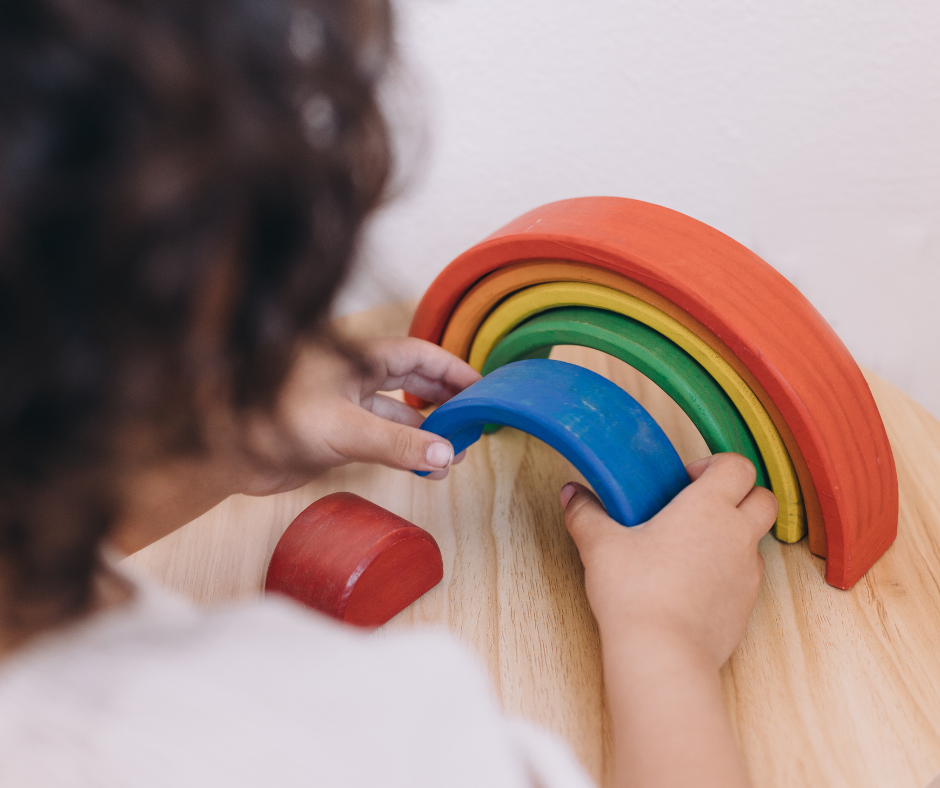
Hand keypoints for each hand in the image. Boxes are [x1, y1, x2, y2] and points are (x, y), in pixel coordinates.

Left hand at [239, 336, 480, 495]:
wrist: (224, 453)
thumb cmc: (274, 420)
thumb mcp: (345, 429)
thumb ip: (397, 443)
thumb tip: (446, 454)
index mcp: (359, 358)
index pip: (419, 355)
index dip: (453, 370)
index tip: (483, 389)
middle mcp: (356, 378)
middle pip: (414, 382)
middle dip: (446, 402)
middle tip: (475, 423)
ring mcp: (348, 407)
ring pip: (401, 416)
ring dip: (428, 434)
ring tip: (455, 456)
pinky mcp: (338, 436)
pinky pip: (384, 440)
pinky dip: (406, 452)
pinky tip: (425, 468)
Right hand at [561, 453, 775, 787]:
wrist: (662, 652)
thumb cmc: (635, 593)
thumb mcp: (601, 545)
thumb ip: (586, 513)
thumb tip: (572, 495)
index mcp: (709, 507)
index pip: (738, 466)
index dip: (716, 465)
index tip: (686, 479)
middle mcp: (737, 535)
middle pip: (764, 498)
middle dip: (740, 495)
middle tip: (700, 506)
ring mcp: (748, 573)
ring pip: (757, 539)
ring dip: (735, 534)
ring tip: (692, 547)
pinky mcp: (747, 606)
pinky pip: (747, 577)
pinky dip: (729, 571)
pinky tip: (693, 583)